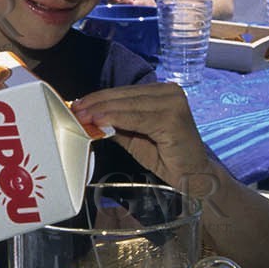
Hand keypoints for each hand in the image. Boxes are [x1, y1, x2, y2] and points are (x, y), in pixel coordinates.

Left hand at [70, 84, 214, 187]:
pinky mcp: (173, 118)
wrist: (193, 176)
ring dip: (102, 110)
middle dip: (97, 103)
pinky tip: (99, 121)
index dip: (99, 98)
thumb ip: (117, 124)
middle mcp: (170, 92)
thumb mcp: (135, 136)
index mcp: (162, 92)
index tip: (78, 104)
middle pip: (125, 96)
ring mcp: (173, 103)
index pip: (125, 92)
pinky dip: (116, 119)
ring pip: (128, 105)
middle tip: (75, 110)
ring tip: (82, 116)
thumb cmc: (166, 157)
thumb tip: (90, 117)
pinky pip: (136, 118)